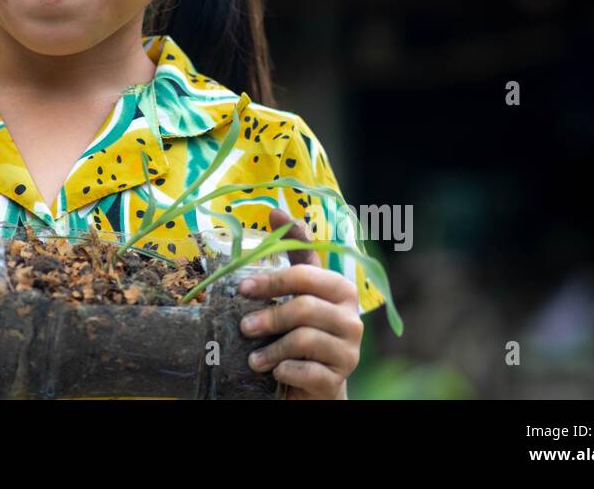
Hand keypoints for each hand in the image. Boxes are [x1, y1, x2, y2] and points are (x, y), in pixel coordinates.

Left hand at [236, 207, 361, 399]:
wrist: (315, 382)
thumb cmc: (303, 329)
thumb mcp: (300, 291)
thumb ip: (293, 253)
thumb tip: (275, 210)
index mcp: (341, 290)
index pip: (305, 275)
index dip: (272, 279)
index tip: (242, 287)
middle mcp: (352, 319)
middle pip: (304, 307)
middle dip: (269, 316)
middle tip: (244, 326)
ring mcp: (349, 351)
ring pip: (304, 340)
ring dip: (271, 349)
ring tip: (253, 358)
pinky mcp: (339, 380)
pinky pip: (309, 373)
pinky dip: (286, 371)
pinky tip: (275, 372)